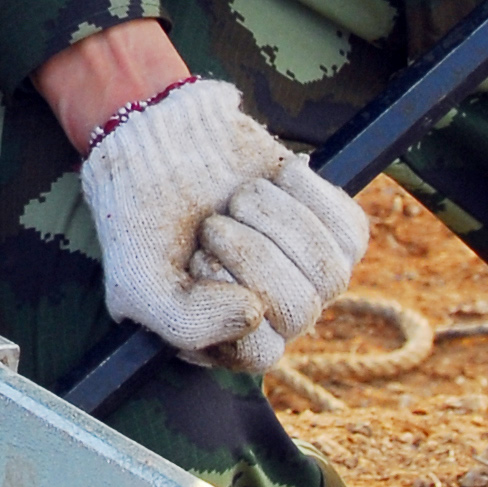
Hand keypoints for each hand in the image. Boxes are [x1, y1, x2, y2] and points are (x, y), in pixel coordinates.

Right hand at [76, 79, 369, 370]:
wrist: (154, 136)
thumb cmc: (139, 213)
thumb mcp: (140, 280)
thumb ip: (187, 322)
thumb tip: (254, 313)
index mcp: (223, 341)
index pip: (261, 350)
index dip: (231, 296)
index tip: (196, 256)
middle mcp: (271, 315)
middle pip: (300, 308)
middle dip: (250, 252)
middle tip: (212, 223)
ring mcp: (305, 274)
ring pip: (330, 271)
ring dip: (274, 220)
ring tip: (237, 199)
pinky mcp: (331, 230)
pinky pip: (347, 230)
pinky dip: (306, 193)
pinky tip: (272, 179)